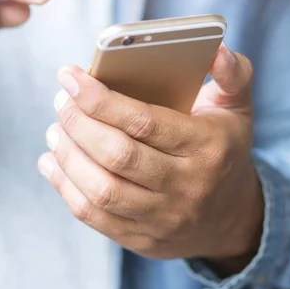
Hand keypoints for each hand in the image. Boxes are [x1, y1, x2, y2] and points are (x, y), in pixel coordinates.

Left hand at [39, 44, 262, 273]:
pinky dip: (64, 187)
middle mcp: (185, 186)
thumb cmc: (224, 151)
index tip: (69, 76)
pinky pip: (94, 216)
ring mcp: (162, 218)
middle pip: (117, 155)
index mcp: (206, 147)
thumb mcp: (238, 110)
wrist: (233, 221)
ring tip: (54, 130)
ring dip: (68, 156)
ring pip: (101, 189)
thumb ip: (233, 74)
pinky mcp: (141, 239)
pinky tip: (52, 162)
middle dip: (78, 123)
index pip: (144, 122)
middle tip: (60, 101)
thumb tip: (217, 49)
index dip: (99, 99)